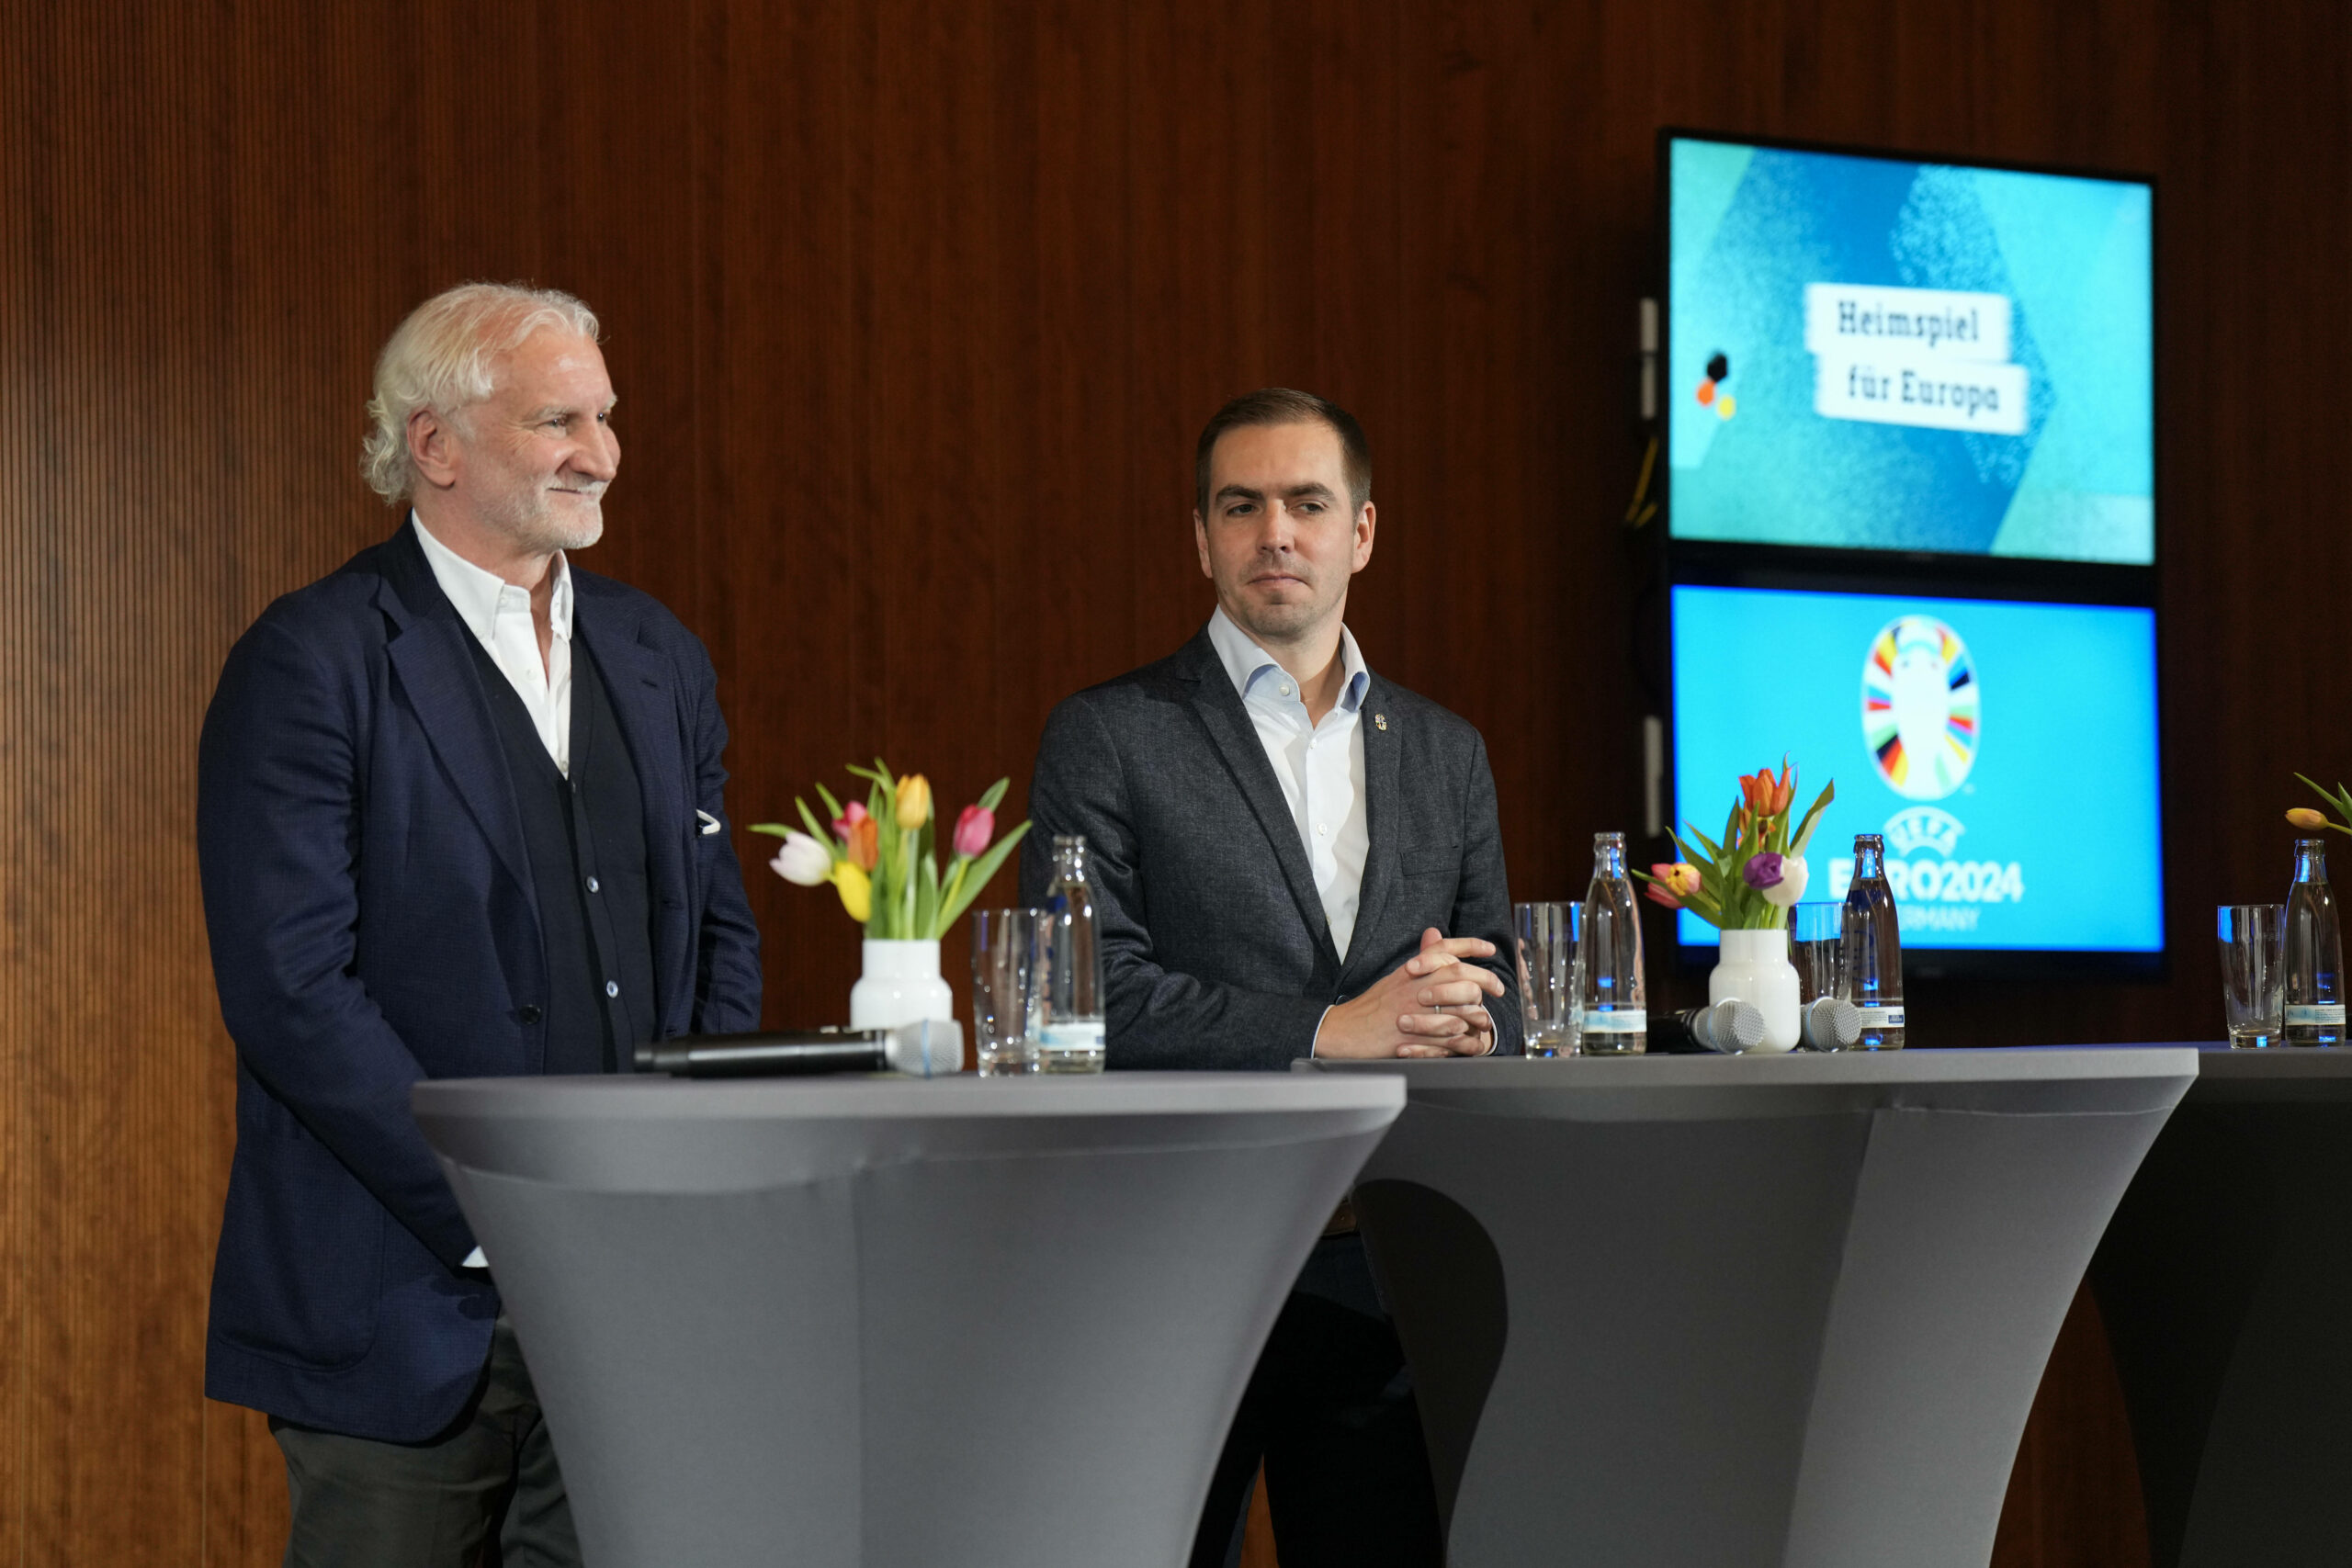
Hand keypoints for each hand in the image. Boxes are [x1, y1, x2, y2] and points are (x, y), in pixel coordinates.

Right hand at [1314, 927, 1503, 1058]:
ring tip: (1485, 1021)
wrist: (1346, 1030)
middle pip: (1460, 975)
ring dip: (1478, 1016)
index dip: (1471, 945)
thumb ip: (1421, 958)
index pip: (1444, 949)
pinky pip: (1448, 1040)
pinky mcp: (1414, 1038)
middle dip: (1486, 981)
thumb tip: (1435, 933)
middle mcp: (1415, 986)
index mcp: (1411, 971)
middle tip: (1499, 989)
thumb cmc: (1373, 1006)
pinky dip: (1463, 1042)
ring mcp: (1415, 1012)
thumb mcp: (1397, 976)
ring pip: (1459, 1009)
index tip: (1490, 950)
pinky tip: (1471, 1043)